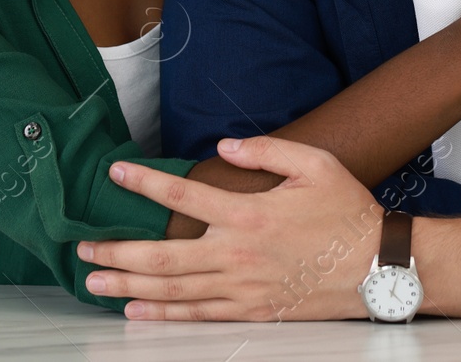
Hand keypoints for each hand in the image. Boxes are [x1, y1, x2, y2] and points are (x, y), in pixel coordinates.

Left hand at [83, 137, 380, 321]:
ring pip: (172, 289)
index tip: (115, 174)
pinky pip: (197, 315)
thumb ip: (267, 150)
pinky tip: (136, 308)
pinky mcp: (251, 310)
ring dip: (128, 283)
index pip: (183, 193)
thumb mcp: (314, 164)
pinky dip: (162, 313)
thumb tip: (224, 146)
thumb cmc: (346, 212)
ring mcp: (241, 287)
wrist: (376, 266)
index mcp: (247, 213)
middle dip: (118, 249)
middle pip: (162, 254)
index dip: (145, 183)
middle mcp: (236, 253)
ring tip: (94, 279)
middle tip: (84, 247)